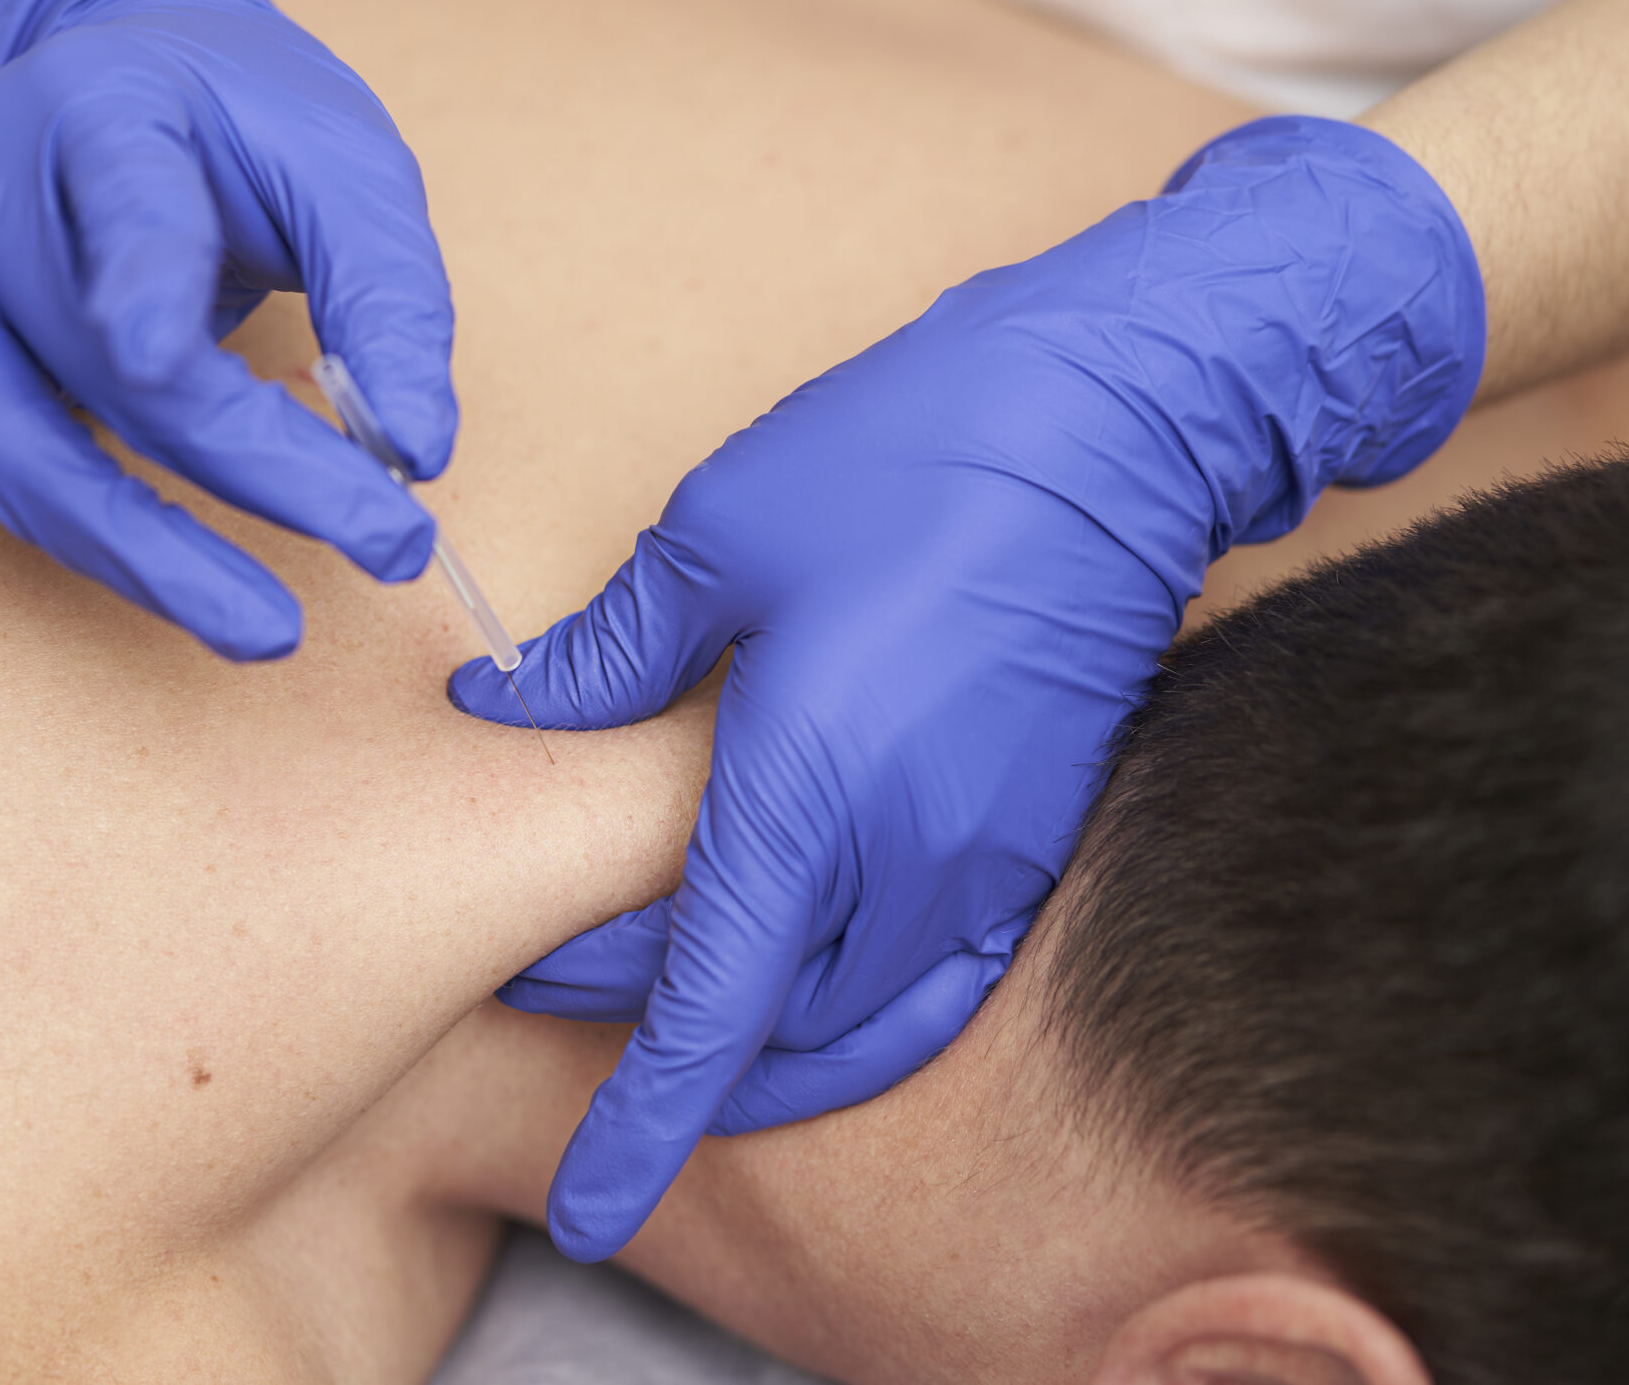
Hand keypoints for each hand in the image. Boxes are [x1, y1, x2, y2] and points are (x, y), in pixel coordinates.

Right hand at [0, 0, 456, 658]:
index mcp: (108, 107)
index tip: (181, 362)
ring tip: (257, 626)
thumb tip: (418, 452)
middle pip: (96, 361)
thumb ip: (387, 290)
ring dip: (124, 546)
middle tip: (384, 544)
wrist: (98, 47)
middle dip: (245, 469)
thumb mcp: (341, 154)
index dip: (151, 286)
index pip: (132, 205)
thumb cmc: (234, 113)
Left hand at [450, 116, 1485, 1258]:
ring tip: (672, 988)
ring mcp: (984, 858)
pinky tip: (812, 976)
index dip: (641, 1121)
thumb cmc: (909, 457)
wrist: (1118, 425)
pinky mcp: (1037, 836)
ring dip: (764, 1032)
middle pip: (766, 1025)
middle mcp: (902, 859)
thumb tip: (509, 707)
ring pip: (855, 1018)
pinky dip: (863, 1009)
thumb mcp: (720, 534)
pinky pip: (937, 978)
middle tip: (556, 985)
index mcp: (804, 794)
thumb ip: (613, 652)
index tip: (587, 1204)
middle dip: (660, 1041)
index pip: (706, 1012)